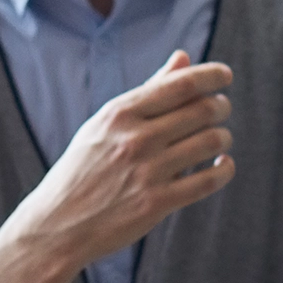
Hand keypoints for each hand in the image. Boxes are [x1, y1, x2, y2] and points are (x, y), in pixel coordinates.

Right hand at [16, 51, 235, 269]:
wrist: (57, 224)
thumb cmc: (85, 168)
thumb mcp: (106, 124)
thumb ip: (148, 91)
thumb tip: (183, 57)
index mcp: (120, 114)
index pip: (181, 84)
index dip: (211, 76)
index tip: (225, 75)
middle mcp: (135, 139)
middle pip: (203, 110)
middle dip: (220, 106)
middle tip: (221, 109)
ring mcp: (147, 172)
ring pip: (212, 141)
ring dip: (224, 137)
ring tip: (219, 139)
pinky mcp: (157, 203)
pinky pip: (210, 180)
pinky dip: (225, 168)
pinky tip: (222, 164)